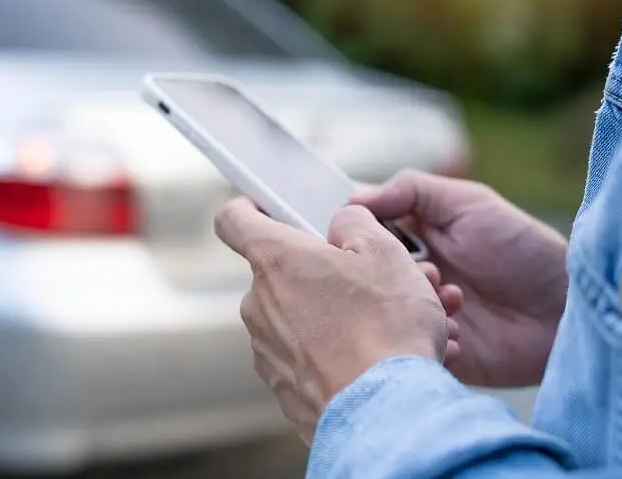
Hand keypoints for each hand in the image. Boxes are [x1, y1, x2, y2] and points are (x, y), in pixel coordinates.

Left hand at [215, 197, 452, 444]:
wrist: (387, 415)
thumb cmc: (386, 328)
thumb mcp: (384, 253)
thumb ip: (354, 222)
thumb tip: (340, 225)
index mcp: (277, 261)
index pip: (234, 220)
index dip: (248, 207)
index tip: (264, 207)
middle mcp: (260, 305)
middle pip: (281, 270)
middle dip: (320, 269)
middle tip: (366, 277)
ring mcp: (268, 349)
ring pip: (299, 314)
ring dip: (334, 310)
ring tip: (384, 322)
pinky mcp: (284, 386)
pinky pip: (306, 353)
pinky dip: (333, 348)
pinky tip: (373, 355)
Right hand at [353, 171, 568, 387]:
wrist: (566, 310)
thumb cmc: (521, 248)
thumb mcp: (468, 202)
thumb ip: (411, 190)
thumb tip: (352, 198)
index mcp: (414, 236)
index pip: (367, 231)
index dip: (358, 232)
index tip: (353, 234)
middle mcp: (411, 273)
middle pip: (370, 272)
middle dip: (389, 272)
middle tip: (427, 270)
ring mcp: (421, 311)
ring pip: (387, 311)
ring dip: (413, 306)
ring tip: (455, 299)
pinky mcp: (433, 348)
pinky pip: (408, 348)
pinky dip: (428, 339)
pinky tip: (460, 332)